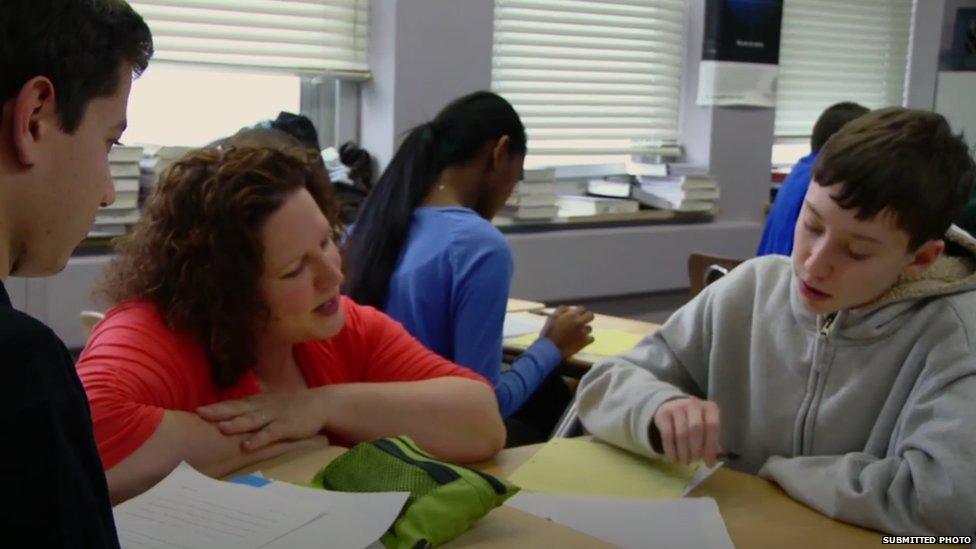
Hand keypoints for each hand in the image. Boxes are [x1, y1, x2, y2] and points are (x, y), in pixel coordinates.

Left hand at [197, 389, 330, 451]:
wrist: (321, 404)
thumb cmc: (292, 407)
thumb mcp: (270, 405)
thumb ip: (253, 410)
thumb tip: (230, 418)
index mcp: (258, 402)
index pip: (234, 404)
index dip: (217, 407)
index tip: (198, 410)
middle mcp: (264, 407)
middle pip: (239, 409)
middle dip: (220, 412)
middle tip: (201, 414)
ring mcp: (275, 416)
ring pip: (253, 420)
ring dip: (237, 423)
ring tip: (221, 428)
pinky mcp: (287, 426)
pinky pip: (270, 433)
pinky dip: (259, 439)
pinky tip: (247, 446)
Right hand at [539, 305, 594, 358]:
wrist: (549, 349)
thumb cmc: (549, 333)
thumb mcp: (552, 317)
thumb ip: (561, 310)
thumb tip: (569, 308)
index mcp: (571, 315)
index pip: (583, 309)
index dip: (580, 312)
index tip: (578, 315)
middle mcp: (579, 322)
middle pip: (591, 316)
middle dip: (587, 318)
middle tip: (581, 322)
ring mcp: (583, 332)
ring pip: (589, 328)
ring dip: (584, 330)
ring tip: (576, 335)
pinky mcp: (584, 342)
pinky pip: (591, 338)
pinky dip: (587, 340)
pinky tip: (580, 341)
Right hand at [652, 396, 721, 466]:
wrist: (674, 407)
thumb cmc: (696, 422)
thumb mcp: (707, 428)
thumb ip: (712, 442)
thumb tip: (713, 460)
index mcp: (710, 408)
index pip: (712, 426)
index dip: (711, 447)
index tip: (709, 463)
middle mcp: (694, 404)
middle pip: (696, 429)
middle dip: (696, 449)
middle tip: (695, 460)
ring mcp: (677, 407)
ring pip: (681, 433)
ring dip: (683, 452)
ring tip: (685, 461)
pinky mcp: (663, 413)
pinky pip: (667, 435)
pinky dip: (671, 450)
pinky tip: (673, 459)